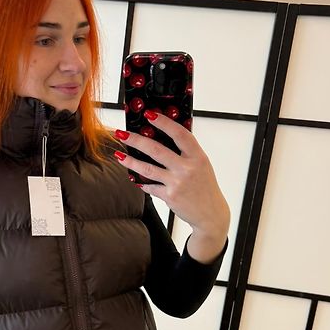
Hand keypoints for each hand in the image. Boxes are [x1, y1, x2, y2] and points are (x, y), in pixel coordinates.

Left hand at [113, 113, 229, 263]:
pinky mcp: (169, 196)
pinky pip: (150, 186)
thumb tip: (165, 137)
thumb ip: (187, 152)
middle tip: (122, 133)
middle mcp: (187, 168)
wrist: (210, 214)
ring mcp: (177, 183)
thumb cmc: (205, 187)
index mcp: (197, 157)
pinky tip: (134, 178)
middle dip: (136, 140)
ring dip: (130, 161)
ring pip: (147, 169)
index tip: (149, 115)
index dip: (164, 123)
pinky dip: (141, 182)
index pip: (179, 134)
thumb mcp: (202, 165)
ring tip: (119, 154)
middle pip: (156, 150)